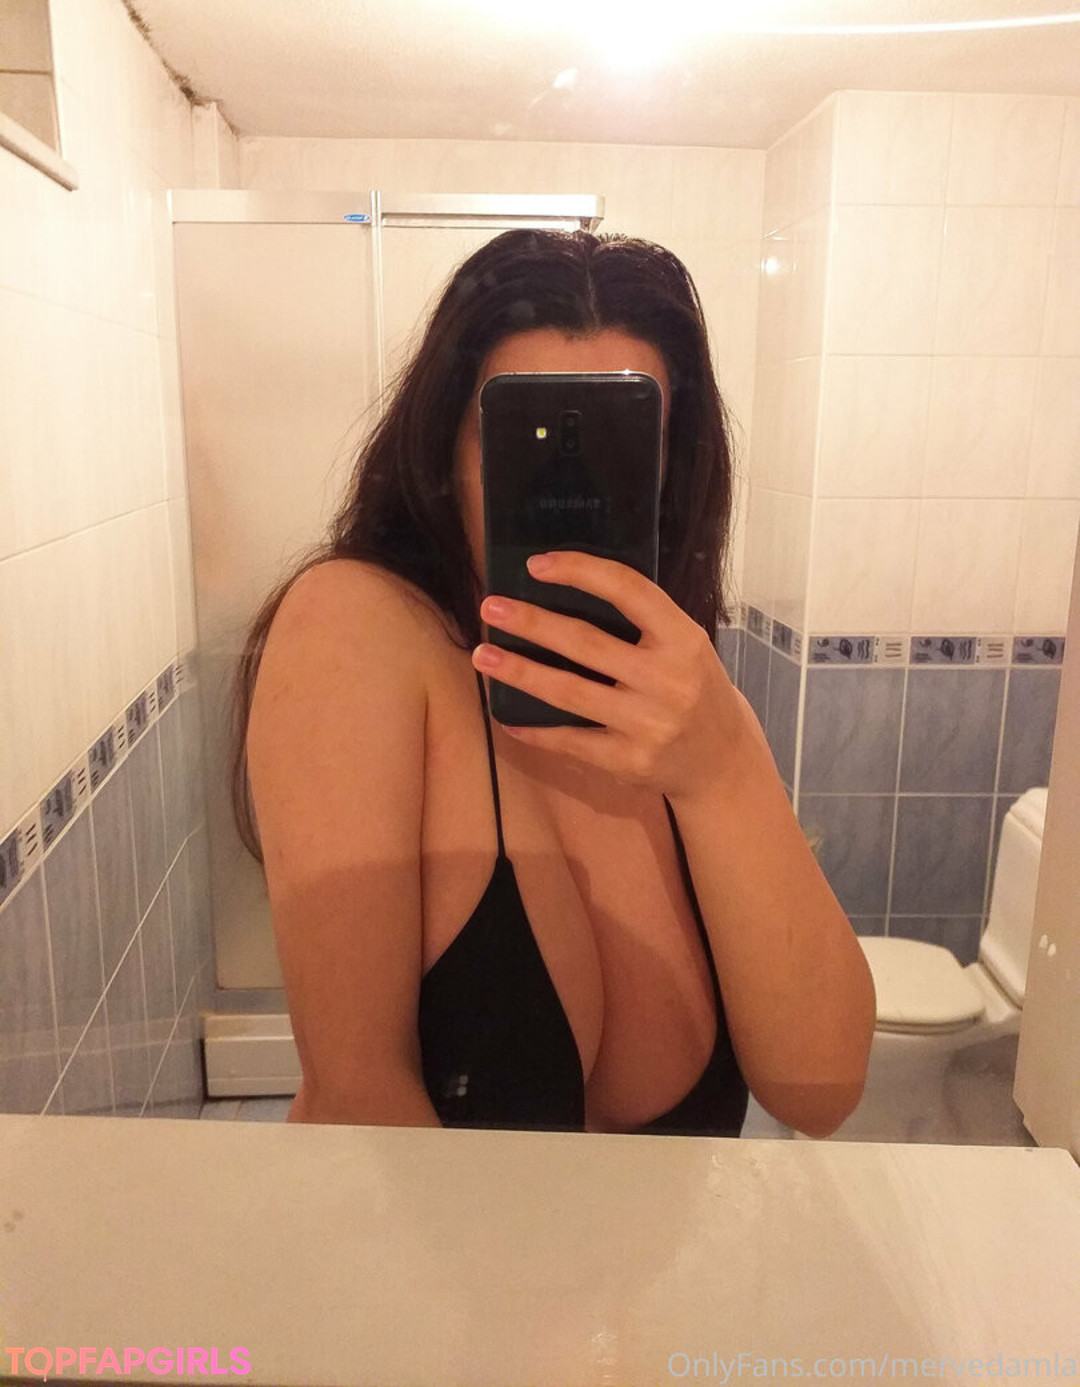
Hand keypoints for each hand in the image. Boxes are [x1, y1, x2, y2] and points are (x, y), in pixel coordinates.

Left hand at [470, 550, 749, 801]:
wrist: (722, 761)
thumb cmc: (694, 690)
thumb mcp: (687, 647)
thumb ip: (643, 623)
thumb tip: (565, 594)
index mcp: (684, 640)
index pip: (628, 591)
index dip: (580, 572)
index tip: (536, 566)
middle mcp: (667, 681)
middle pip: (585, 643)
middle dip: (531, 623)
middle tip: (491, 608)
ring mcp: (647, 725)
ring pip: (568, 692)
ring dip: (519, 672)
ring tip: (484, 657)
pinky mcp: (627, 761)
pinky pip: (569, 741)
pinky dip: (534, 728)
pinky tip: (507, 714)